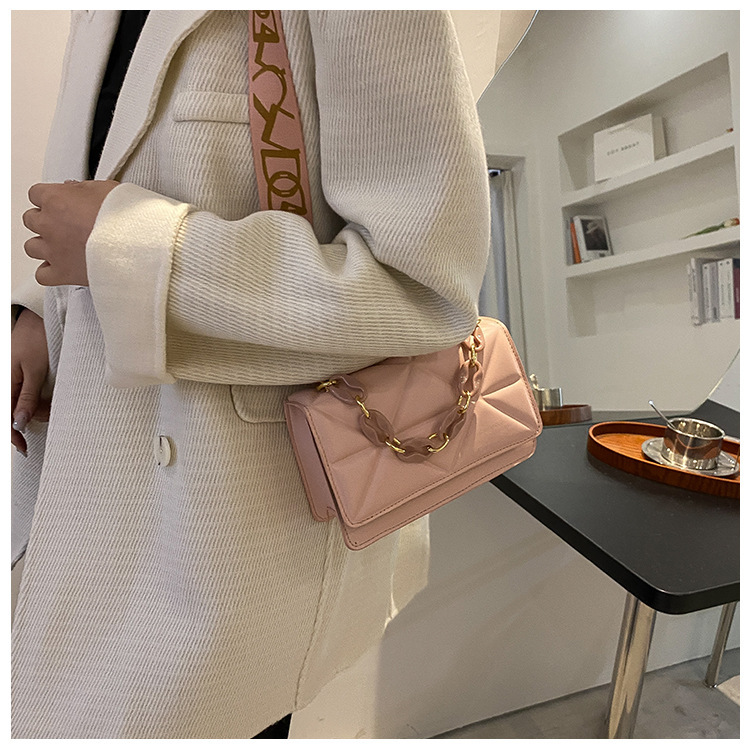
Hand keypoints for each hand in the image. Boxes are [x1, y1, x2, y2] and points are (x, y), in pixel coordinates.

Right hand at [11, 309, 49, 454]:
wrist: (38, 318)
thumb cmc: (36, 340)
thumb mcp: (34, 371)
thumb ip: (26, 397)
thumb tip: (18, 423)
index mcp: (4, 383)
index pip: (5, 417)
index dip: (12, 435)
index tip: (24, 448)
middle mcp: (5, 382)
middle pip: (14, 412)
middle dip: (31, 418)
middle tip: (52, 414)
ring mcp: (11, 379)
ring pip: (21, 404)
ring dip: (37, 409)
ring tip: (53, 403)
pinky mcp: (19, 375)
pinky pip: (24, 394)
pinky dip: (37, 400)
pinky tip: (48, 399)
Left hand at [22, 179, 118, 286]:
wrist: (137, 246)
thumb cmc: (125, 218)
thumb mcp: (107, 189)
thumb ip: (83, 189)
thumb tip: (77, 191)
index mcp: (56, 199)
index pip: (36, 194)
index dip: (50, 198)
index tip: (60, 202)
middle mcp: (49, 224)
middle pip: (31, 219)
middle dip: (46, 221)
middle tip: (64, 224)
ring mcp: (53, 250)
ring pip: (32, 247)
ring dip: (44, 246)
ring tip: (62, 246)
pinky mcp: (62, 273)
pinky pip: (42, 275)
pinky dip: (49, 272)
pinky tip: (61, 267)